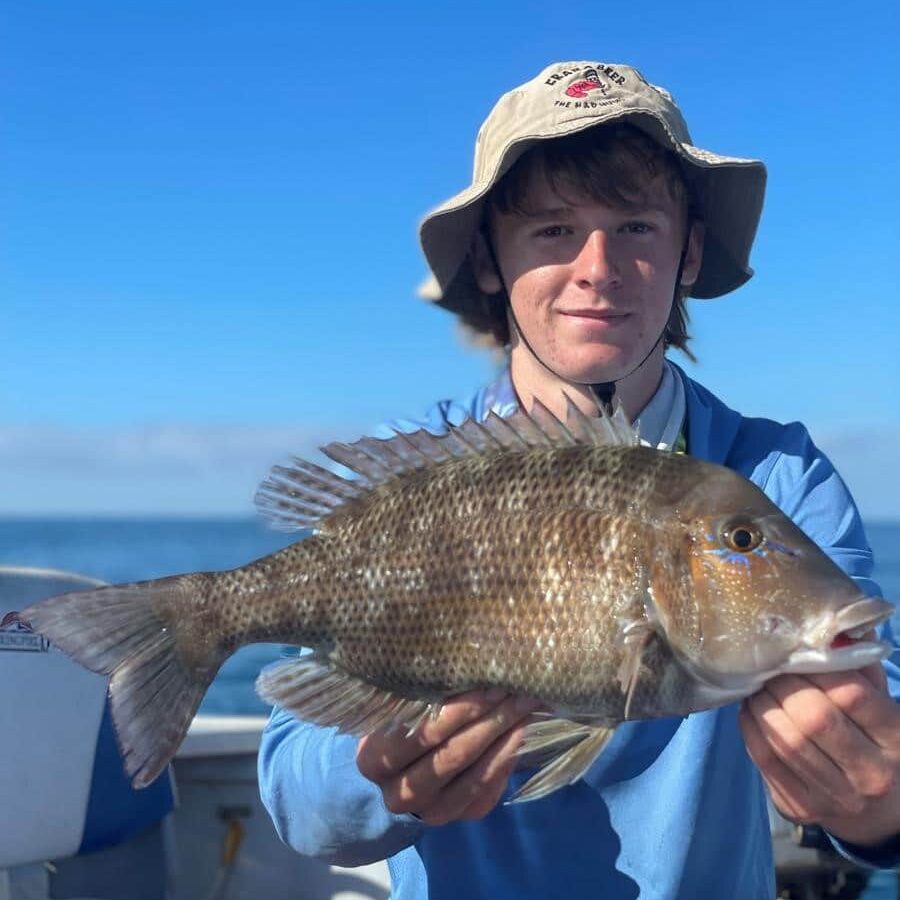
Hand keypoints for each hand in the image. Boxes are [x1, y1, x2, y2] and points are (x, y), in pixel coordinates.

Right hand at [356, 689, 539, 826]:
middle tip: (513, 688)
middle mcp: (400, 793)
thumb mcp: (396, 709)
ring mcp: (432, 811)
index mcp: (375, 760)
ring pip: (475, 774)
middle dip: (488, 718)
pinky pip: (490, 787)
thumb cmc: (397, 723)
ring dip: (505, 735)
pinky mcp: (462, 816)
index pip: (421, 734)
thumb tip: (465, 664)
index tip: (485, 679)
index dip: (458, 708)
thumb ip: (419, 695)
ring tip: (525, 704)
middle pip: (452, 754)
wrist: (397, 774)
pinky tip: (524, 728)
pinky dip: (510, 755)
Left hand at [739, 662, 899, 846]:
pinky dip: (750, 727)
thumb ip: (859, 667)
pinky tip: (750, 710)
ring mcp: (837, 798)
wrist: (875, 809)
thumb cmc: (871, 737)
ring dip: (761, 704)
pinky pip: (764, 759)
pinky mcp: (802, 809)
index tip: (796, 652)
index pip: (851, 693)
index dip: (816, 666)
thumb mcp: (879, 703)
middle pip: (814, 717)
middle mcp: (872, 774)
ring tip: (757, 685)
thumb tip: (832, 629)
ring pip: (786, 740)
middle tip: (770, 668)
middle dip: (783, 685)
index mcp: (897, 739)